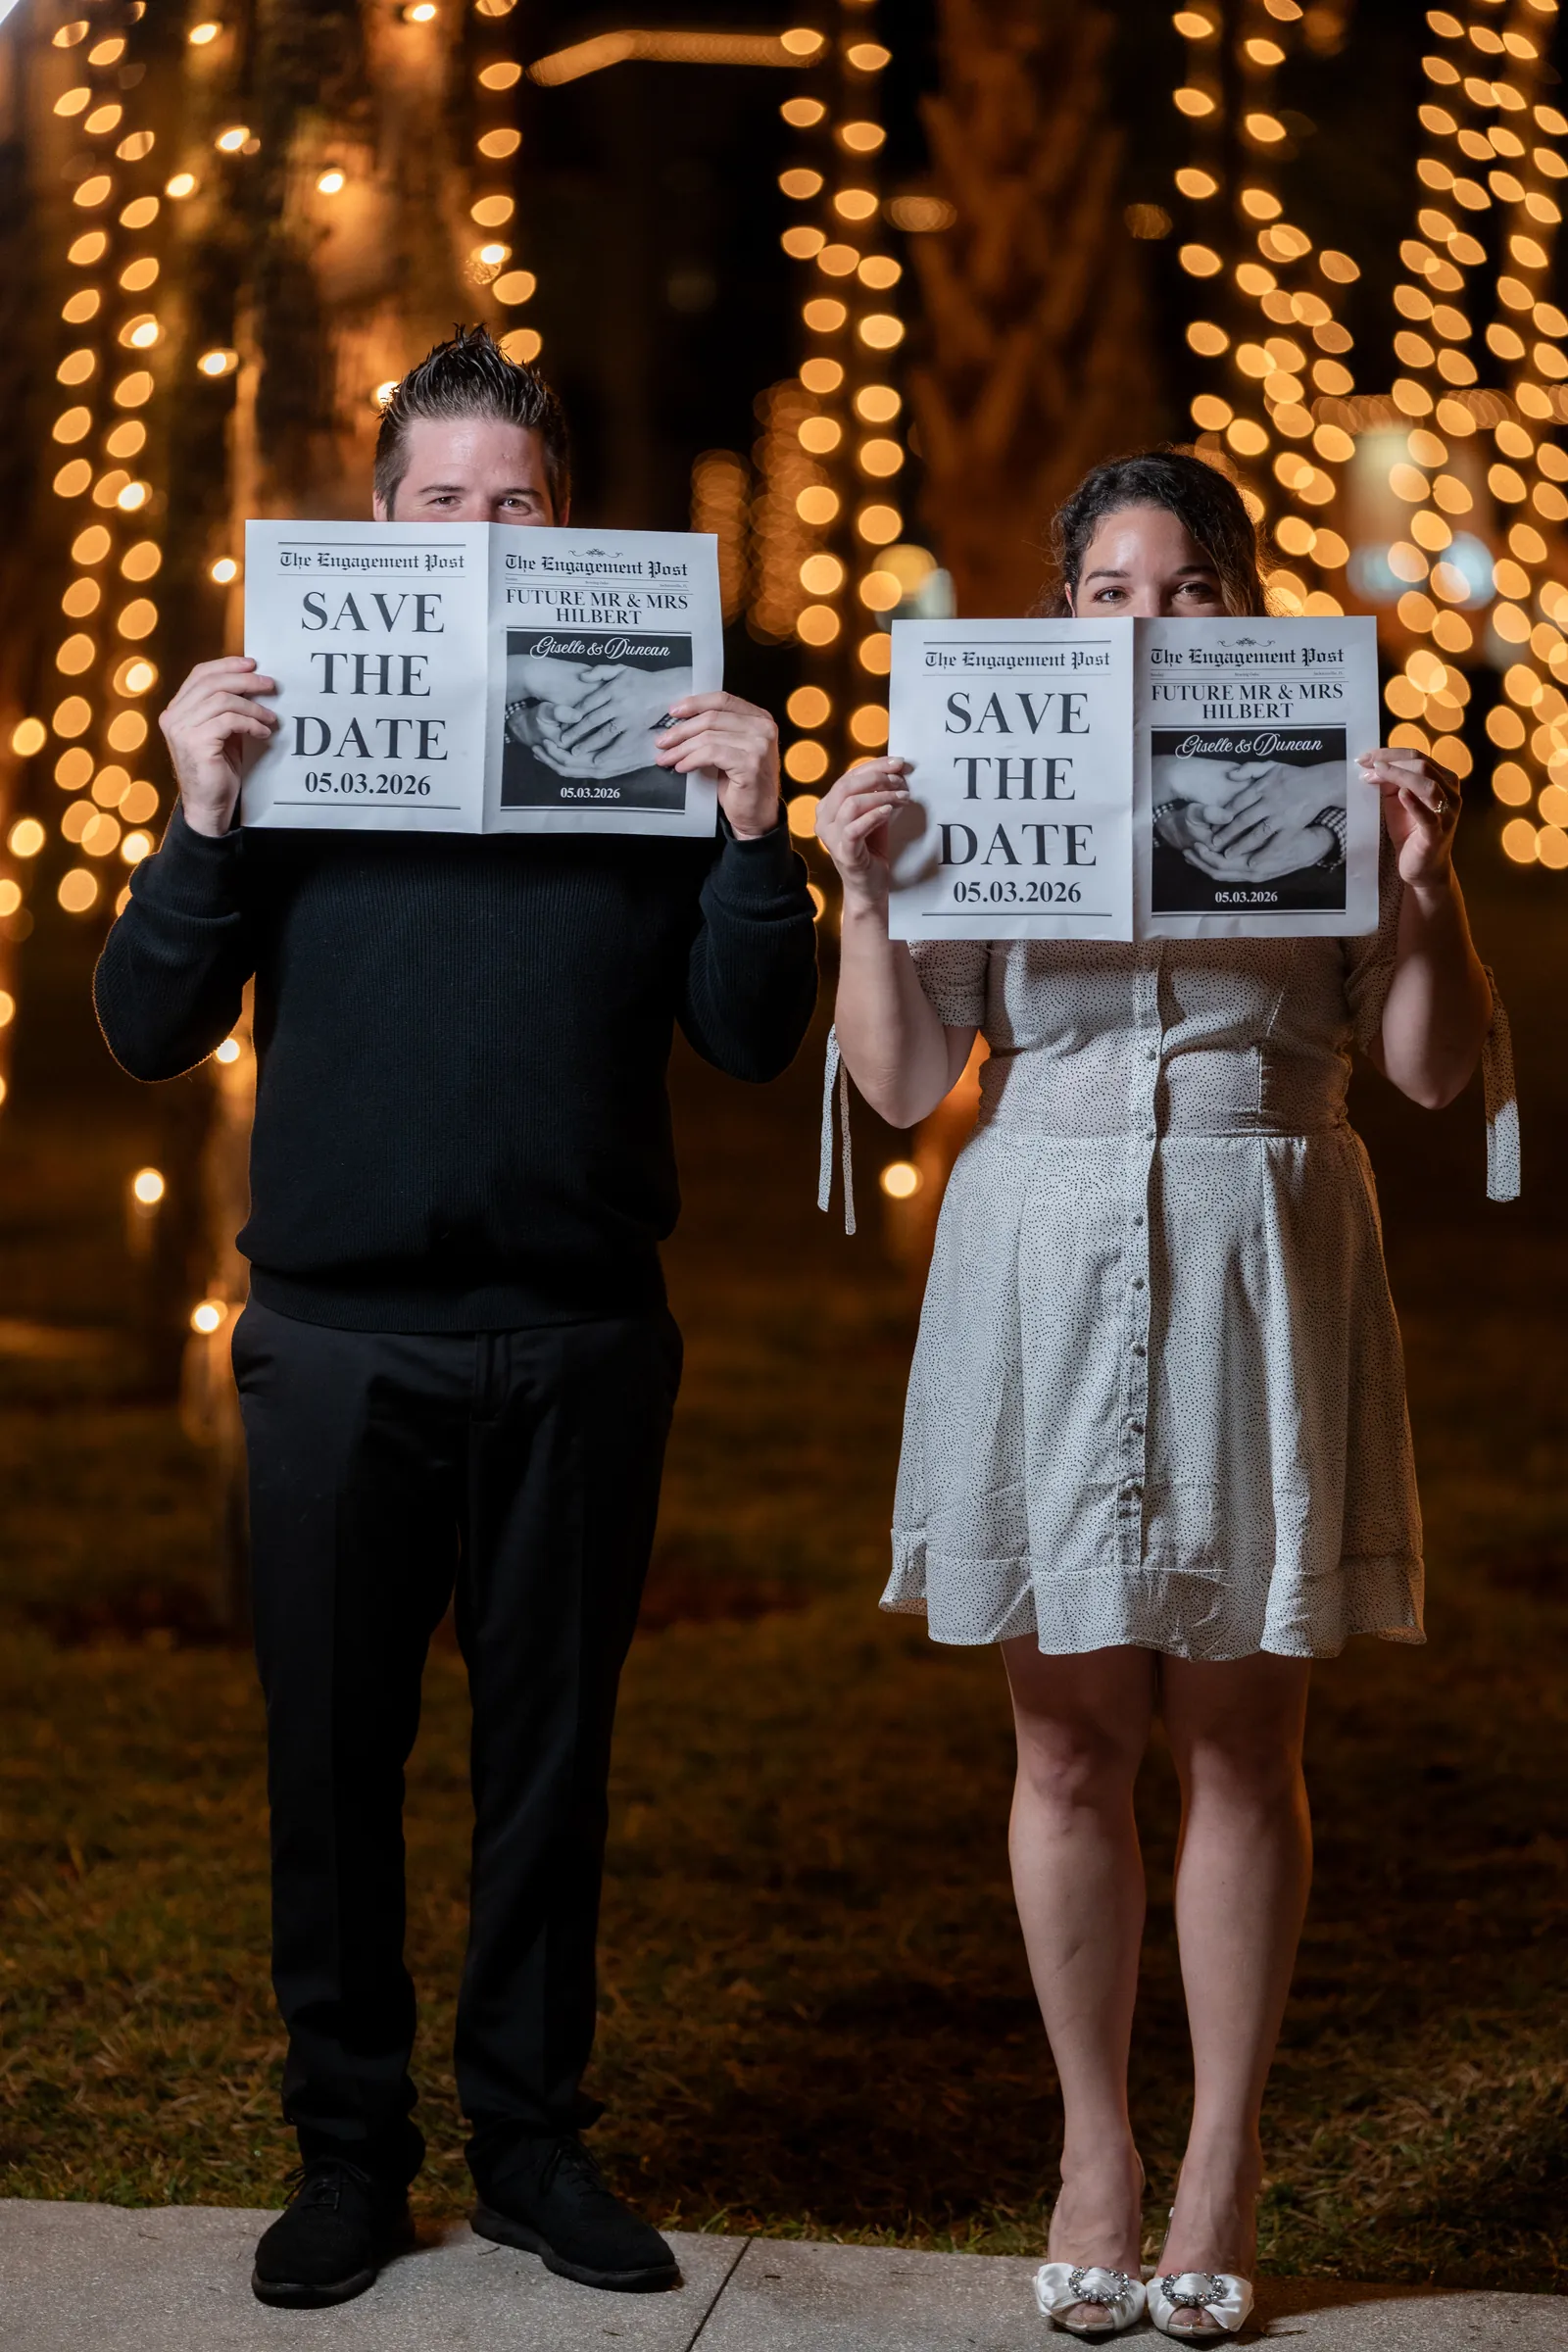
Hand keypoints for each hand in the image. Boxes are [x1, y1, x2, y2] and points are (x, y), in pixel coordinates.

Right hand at [158, 657, 278, 836]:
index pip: (199, 675)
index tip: (252, 664)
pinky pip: (229, 721)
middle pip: (212, 683)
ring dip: (253, 706)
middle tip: (270, 684)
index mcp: (176, 710)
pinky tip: (263, 732)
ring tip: (270, 718)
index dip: (226, 665)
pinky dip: (251, 723)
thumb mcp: (223, 732)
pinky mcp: (196, 742)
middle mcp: (173, 716)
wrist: (209, 806)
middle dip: (245, 680)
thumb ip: (228, 708)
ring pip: (223, 700)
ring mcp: (181, 729)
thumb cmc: (218, 770)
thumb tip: (253, 683)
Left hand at [536, 666, 688, 778]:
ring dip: (587, 744)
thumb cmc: (643, 679)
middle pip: (591, 719)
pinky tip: (597, 761)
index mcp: (612, 688)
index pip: (587, 703)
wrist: (667, 689)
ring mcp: (628, 717)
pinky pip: (620, 743)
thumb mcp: (621, 669)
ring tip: (574, 752)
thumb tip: (582, 676)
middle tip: (560, 741)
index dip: (573, 714)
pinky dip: (608, 752)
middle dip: (574, 732)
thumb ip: (601, 671)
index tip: (561, 723)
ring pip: (603, 733)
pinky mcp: (637, 728)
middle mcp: (618, 703)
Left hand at [654, 691, 781, 837]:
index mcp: (759, 718)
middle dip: (681, 730)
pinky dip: (691, 760)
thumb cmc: (741, 783)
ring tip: (667, 757)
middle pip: (712, 718)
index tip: (673, 712)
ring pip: (708, 737)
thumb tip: (680, 721)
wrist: (756, 815)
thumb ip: (717, 730)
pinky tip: (682, 767)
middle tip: (663, 741)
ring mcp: (759, 746)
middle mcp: (763, 728)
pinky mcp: (749, 764)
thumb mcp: (730, 748)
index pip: (722, 700)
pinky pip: (711, 754)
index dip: (695, 703)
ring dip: (682, 748)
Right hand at [814, 756, 911, 915]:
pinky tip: (889, 811)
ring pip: (851, 803)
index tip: (899, 763)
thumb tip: (895, 770)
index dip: (875, 765)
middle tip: (901, 780)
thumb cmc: (871, 851)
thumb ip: (876, 795)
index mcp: (828, 806)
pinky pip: (854, 828)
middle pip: (847, 785)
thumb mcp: (873, 816)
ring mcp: (830, 837)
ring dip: (881, 796)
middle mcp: (824, 819)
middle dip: (878, 777)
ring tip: (902, 798)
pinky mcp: (843, 852)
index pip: (850, 776)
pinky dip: (873, 816)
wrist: (869, 887)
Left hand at [1183, 760, 1341, 881]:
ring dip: (1240, 846)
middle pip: (1243, 820)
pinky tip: (1253, 863)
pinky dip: (1264, 854)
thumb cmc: (1294, 775)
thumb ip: (1250, 769)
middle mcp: (1269, 802)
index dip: (1223, 816)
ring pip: (1256, 834)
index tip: (1211, 825)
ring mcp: (1281, 816)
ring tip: (1227, 856)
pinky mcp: (1292, 827)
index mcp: (1262, 787)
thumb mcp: (1271, 765)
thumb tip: (1230, 774)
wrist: (1320, 783)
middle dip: (1226, 834)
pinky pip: (1276, 843)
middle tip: (1211, 845)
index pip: (1237, 803)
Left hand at [1357, 746, 1459, 887]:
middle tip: (1365, 767)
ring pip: (1427, 785)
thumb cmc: (1410, 830)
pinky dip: (1414, 803)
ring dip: (1399, 776)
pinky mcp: (1437, 833)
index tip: (1364, 757)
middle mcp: (1450, 792)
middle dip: (1391, 763)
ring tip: (1376, 774)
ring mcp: (1446, 813)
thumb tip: (1372, 765)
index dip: (1389, 753)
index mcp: (1443, 779)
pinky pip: (1428, 816)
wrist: (1423, 867)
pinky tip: (1401, 795)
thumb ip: (1391, 782)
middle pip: (1422, 765)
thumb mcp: (1398, 801)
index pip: (1417, 756)